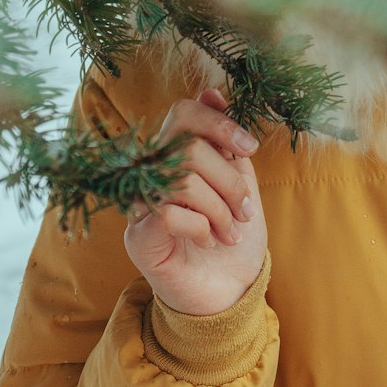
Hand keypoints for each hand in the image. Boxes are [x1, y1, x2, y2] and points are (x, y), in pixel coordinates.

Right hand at [123, 88, 267, 315]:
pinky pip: (169, 213)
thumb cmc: (232, 234)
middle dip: (228, 179)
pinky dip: (201, 226)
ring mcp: (139, 204)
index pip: (183, 113)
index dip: (219, 124)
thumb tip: (212, 92)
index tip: (248, 148)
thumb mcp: (239, 181)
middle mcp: (149, 174)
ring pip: (182, 179)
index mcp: (173, 154)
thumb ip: (226, 142)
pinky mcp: (138, 238)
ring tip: (231, 231)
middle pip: (187, 146)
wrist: (229, 293)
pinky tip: (208, 241)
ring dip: (220, 208)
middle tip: (243, 210)